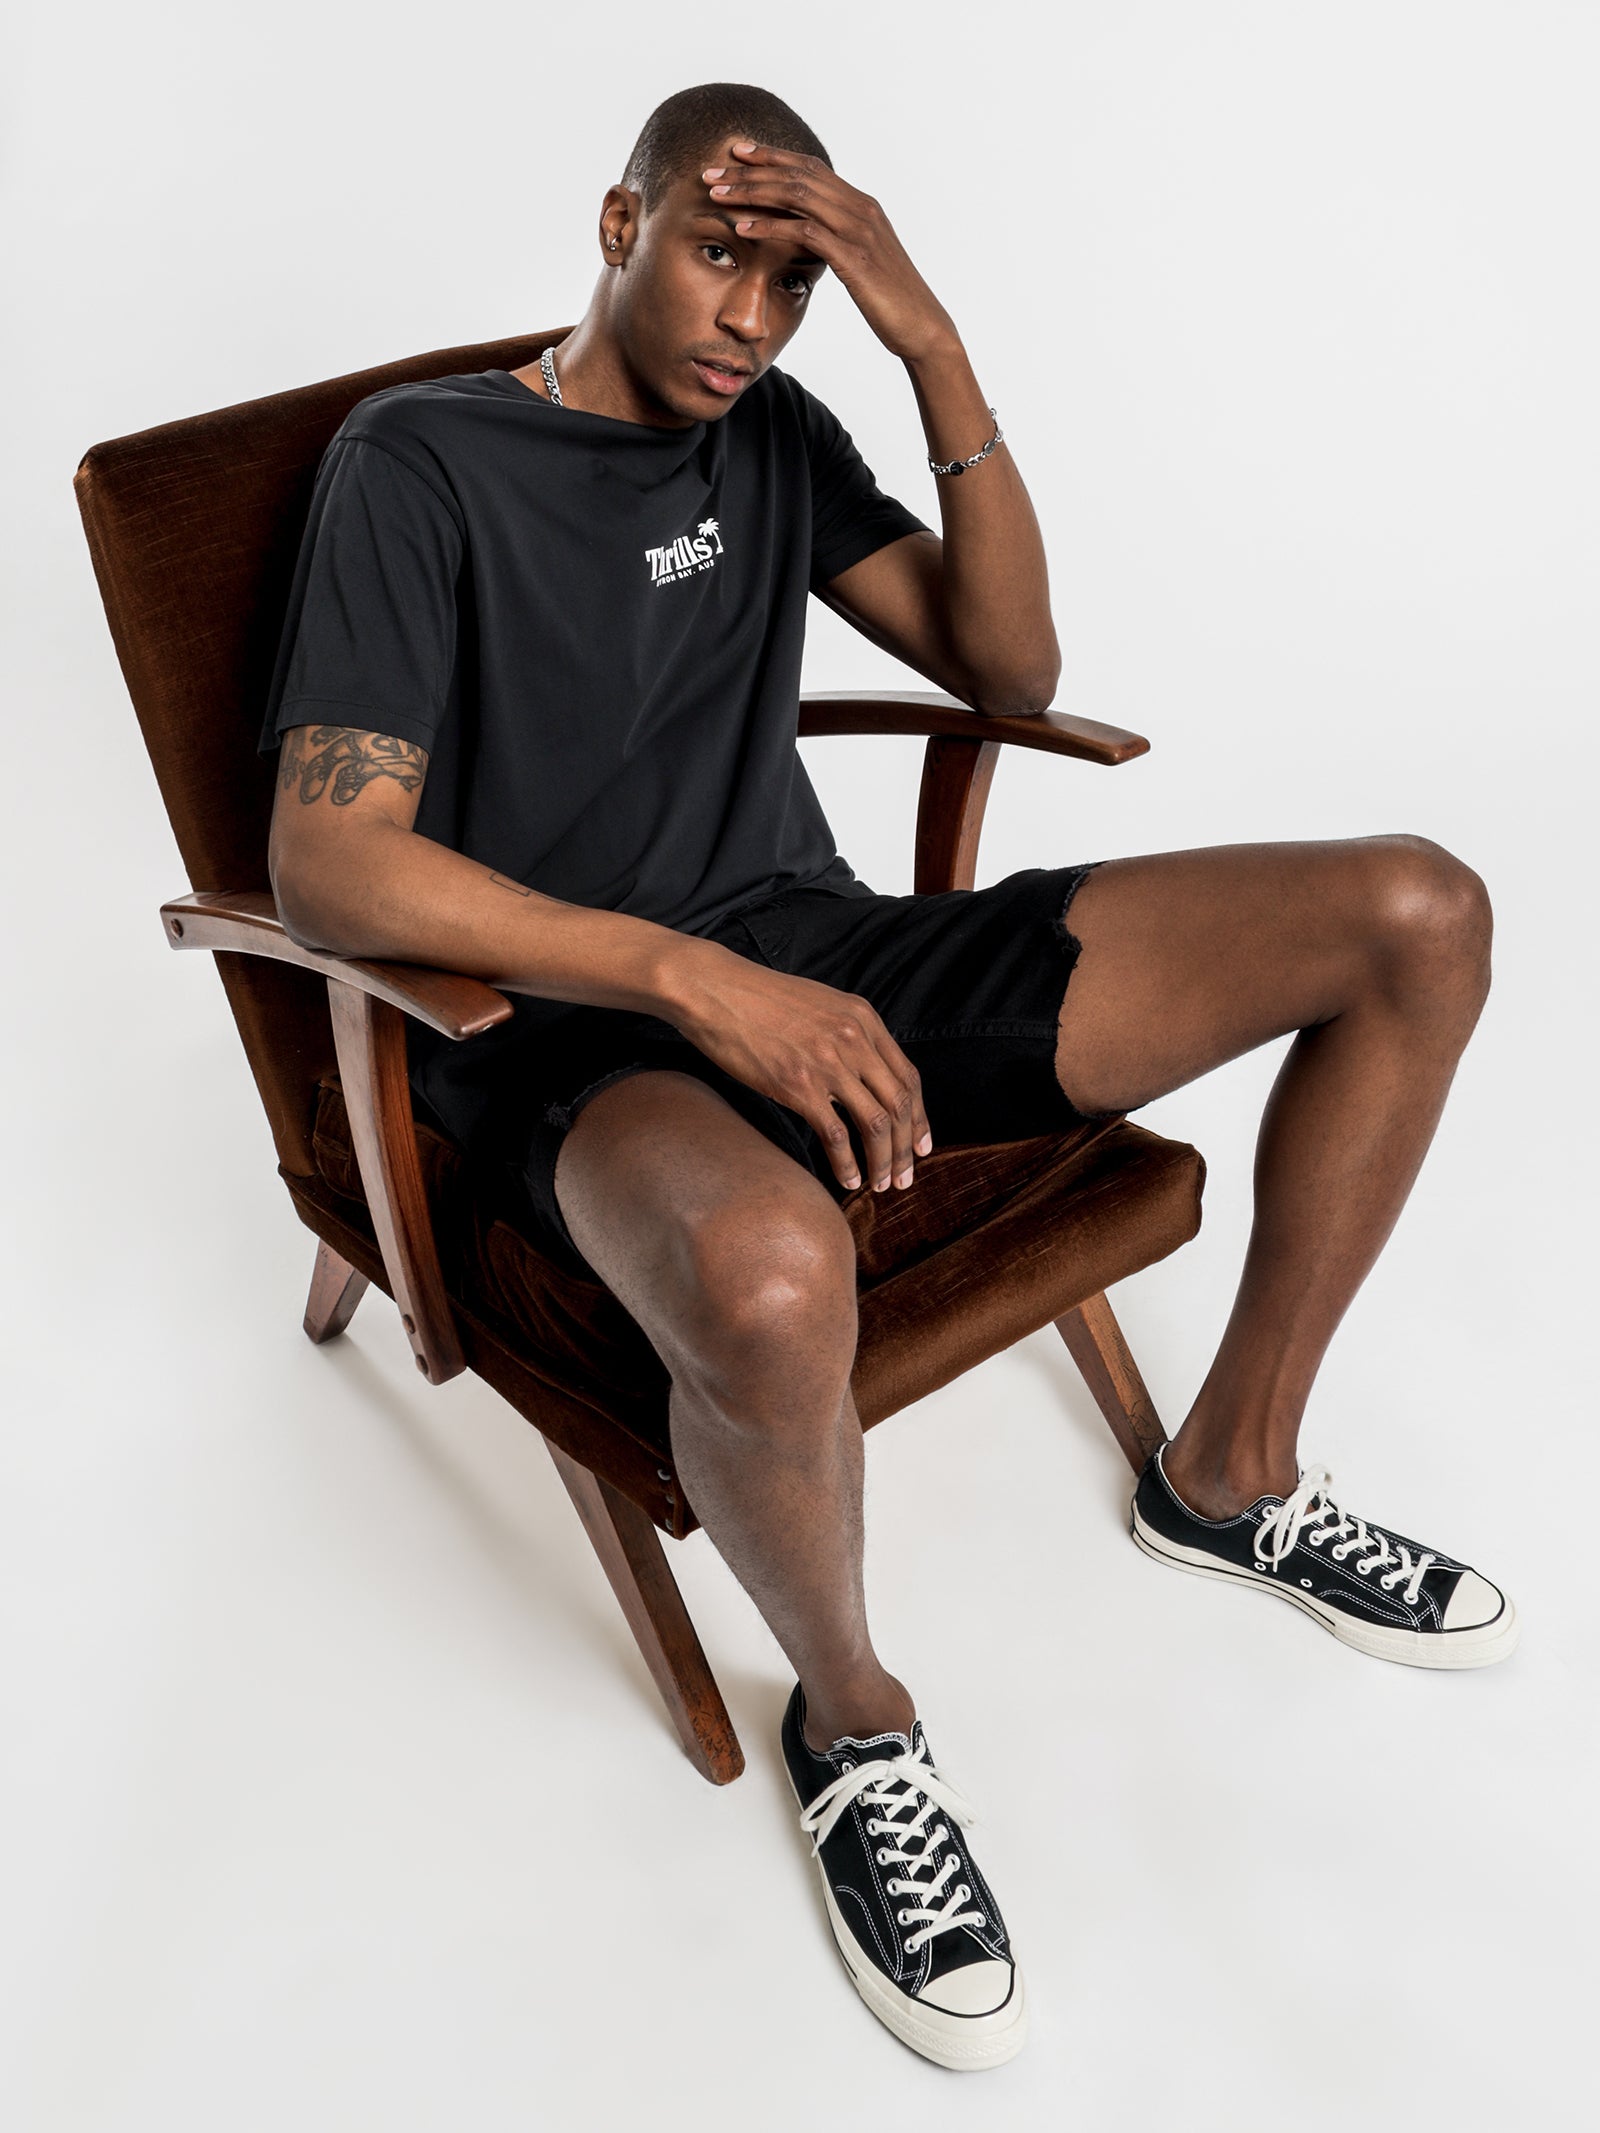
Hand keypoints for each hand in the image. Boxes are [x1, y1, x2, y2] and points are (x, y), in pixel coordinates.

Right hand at [665, 940, 932, 1192]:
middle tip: (905, 1178)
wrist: (716, 991)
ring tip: (881, 1185)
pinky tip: (847, 1180)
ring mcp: (829, 1063)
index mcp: (864, 1019)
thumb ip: (849, 1035)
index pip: (909, 1078)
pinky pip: (837, 1135)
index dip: (920, 1118)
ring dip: (883, 1161)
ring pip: (876, 1124)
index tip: (920, 1146)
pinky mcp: (798, 1085)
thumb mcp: (821, 1006)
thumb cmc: (760, 999)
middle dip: (906, 1148)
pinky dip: (847, 1163)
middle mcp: (855, 1041)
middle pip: (900, 1104)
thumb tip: (862, 1074)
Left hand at [702, 141, 958, 363]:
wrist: (923, 327)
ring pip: (797, 195)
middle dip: (751, 170)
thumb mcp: (862, 262)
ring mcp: (859, 230)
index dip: (772, 156)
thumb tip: (812, 236)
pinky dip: (771, 226)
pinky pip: (805, 232)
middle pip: (797, 174)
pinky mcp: (855, 257)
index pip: (810, 168)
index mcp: (861, 205)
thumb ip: (838, 241)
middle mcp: (860, 208)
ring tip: (718, 193)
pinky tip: (743, 228)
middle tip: (712, 170)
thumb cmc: (891, 302)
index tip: (737, 152)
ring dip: (753, 192)